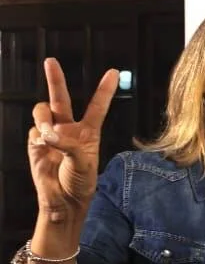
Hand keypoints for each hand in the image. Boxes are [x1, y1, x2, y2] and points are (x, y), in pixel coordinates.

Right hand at [28, 59, 118, 223]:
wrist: (63, 202)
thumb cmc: (81, 183)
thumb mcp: (84, 162)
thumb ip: (69, 145)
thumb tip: (49, 134)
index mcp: (88, 132)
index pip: (97, 106)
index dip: (104, 90)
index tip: (113, 71)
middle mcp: (68, 129)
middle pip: (61, 98)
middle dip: (55, 79)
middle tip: (50, 61)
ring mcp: (49, 135)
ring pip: (42, 111)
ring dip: (44, 118)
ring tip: (50, 134)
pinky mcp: (35, 143)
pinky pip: (33, 130)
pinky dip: (38, 135)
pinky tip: (44, 146)